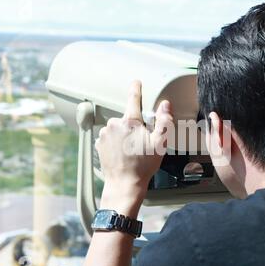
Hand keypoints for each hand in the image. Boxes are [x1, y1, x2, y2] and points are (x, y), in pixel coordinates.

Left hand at [95, 80, 173, 215]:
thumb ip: (164, 121)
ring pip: (118, 128)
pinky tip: (123, 153)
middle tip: (142, 142)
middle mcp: (114, 124)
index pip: (134, 99)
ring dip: (124, 134)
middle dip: (134, 126)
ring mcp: (104, 134)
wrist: (124, 184)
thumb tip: (165, 105)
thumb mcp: (160, 143)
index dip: (136, 89)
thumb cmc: (142, 165)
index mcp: (130, 122)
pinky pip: (110, 137)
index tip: (136, 82)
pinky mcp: (99, 144)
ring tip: (132, 150)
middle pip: (127, 118)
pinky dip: (116, 142)